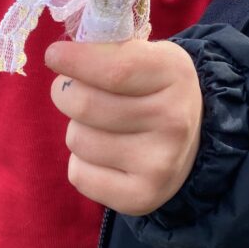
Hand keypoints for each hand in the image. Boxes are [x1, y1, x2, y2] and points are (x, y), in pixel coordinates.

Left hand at [45, 39, 202, 216]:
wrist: (195, 139)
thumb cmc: (157, 87)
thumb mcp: (149, 54)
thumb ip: (112, 50)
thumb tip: (63, 56)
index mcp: (174, 73)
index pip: (115, 69)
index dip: (77, 61)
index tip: (54, 55)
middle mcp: (172, 120)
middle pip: (87, 106)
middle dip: (65, 93)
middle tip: (70, 90)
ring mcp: (159, 163)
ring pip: (79, 139)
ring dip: (76, 128)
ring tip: (96, 124)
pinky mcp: (143, 197)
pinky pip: (80, 175)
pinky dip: (80, 161)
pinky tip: (102, 153)